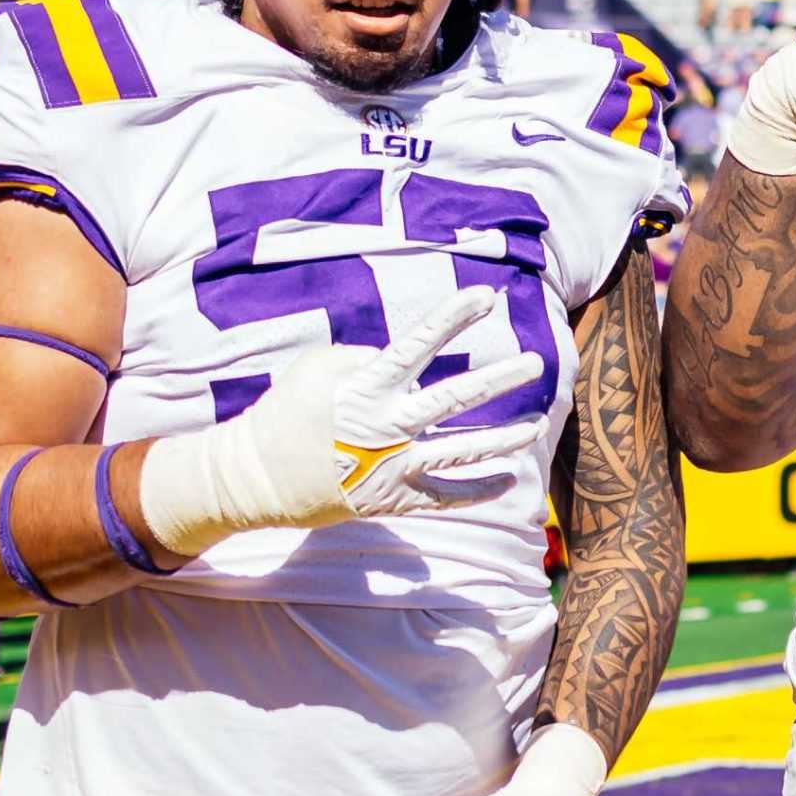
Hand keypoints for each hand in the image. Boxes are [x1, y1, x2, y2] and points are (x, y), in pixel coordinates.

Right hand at [136, 285, 545, 555]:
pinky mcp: (394, 500)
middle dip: (501, 378)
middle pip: (458, 398)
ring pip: (464, 451)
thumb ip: (364, 358)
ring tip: (539, 426)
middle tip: (538, 362)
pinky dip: (480, 490)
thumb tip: (402, 362)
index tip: (487, 295)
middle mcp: (388, 425)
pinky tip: (509, 480)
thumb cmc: (288, 411)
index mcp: (367, 387)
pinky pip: (447, 498)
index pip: (419, 344)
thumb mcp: (316, 368)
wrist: (256, 477)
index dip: (453, 317)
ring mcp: (394, 466)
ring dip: (506, 438)